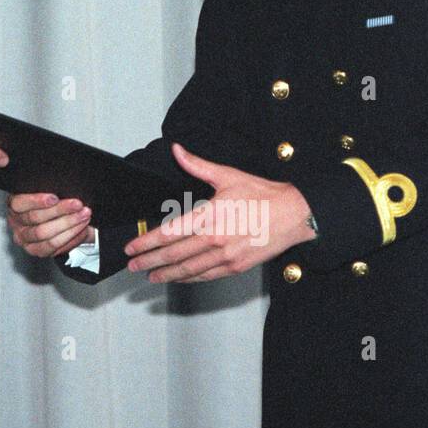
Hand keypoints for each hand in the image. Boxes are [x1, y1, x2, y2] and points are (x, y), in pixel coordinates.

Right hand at [6, 193, 94, 256]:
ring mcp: (25, 239)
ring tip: (83, 216)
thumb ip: (47, 188)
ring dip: (68, 224)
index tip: (55, 197)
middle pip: (36, 219)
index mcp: (14, 205)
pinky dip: (70, 237)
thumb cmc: (49, 202)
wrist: (55, 218)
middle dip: (60, 211)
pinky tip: (80, 228)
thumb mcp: (44, 191)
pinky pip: (54, 246)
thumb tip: (62, 187)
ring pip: (46, 235)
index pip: (19, 203)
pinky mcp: (36, 250)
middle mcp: (16, 223)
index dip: (37, 201)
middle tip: (77, 205)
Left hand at [123, 142, 315, 282]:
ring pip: (188, 269)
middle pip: (174, 254)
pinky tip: (178, 278)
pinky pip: (207, 276)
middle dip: (149, 261)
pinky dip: (189, 278)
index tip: (131, 247)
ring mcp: (226, 256)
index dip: (146, 242)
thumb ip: (197, 165)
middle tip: (132, 266)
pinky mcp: (237, 266)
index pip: (169, 233)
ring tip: (149, 276)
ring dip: (166, 274)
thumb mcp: (228, 175)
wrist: (296, 214)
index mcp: (210, 216)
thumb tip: (177, 150)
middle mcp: (215, 239)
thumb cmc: (263, 195)